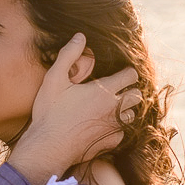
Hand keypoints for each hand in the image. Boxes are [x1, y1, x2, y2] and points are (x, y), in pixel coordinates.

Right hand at [10, 33, 140, 184]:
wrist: (47, 148)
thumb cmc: (49, 112)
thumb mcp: (54, 79)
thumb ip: (68, 55)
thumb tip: (81, 36)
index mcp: (104, 91)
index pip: (131, 76)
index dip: (126, 73)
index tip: (117, 74)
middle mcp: (114, 109)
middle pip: (137, 95)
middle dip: (129, 91)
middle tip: (113, 91)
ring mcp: (114, 128)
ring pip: (132, 115)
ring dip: (124, 110)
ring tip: (107, 108)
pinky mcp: (111, 144)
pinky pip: (123, 133)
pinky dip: (116, 128)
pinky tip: (101, 126)